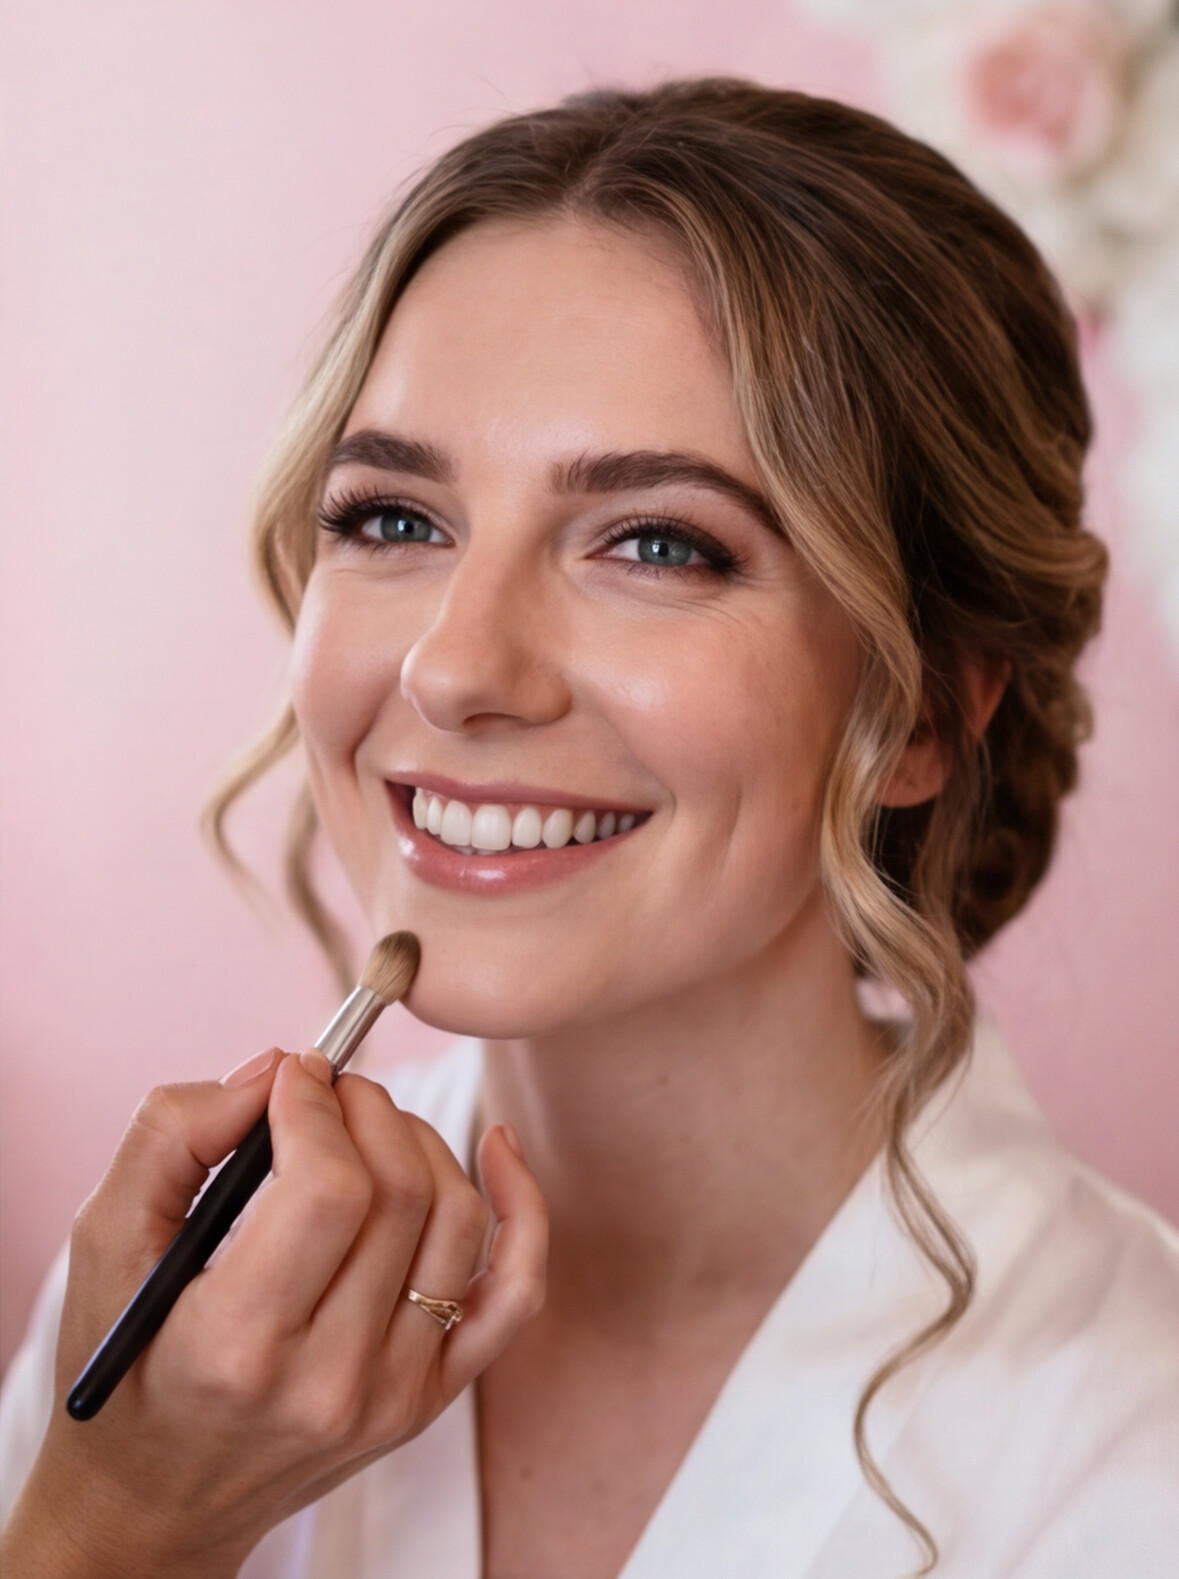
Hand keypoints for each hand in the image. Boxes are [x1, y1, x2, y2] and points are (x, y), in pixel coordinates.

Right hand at [0, 1049, 546, 1578]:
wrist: (153, 1503)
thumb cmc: (122, 1362)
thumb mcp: (104, 1244)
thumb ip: (172, 1137)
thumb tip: (274, 1070)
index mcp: (239, 1345)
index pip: (329, 1189)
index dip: (317, 1107)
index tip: (293, 1073)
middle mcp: (330, 1379)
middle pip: (400, 1192)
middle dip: (366, 1108)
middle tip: (327, 1089)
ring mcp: (394, 1394)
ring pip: (457, 1218)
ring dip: (419, 1140)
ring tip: (366, 1127)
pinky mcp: (431, 1396)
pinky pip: (514, 1289)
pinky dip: (522, 1207)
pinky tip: (496, 1145)